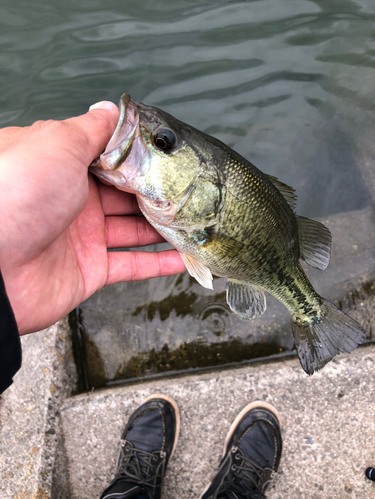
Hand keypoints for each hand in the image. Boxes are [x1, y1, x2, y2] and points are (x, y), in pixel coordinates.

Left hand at [0, 102, 184, 334]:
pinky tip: (184, 257)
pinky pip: (132, 264)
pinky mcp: (90, 270)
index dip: (139, 156)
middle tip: (189, 190)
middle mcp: (73, 199)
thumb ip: (91, 130)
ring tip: (195, 220)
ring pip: (134, 228)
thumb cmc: (16, 194)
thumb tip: (112, 110)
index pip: (109, 157)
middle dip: (158, 192)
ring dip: (164, 226)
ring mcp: (82, 236)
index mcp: (62, 165)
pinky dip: (158, 263)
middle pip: (126, 194)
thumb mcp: (56, 144)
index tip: (169, 155)